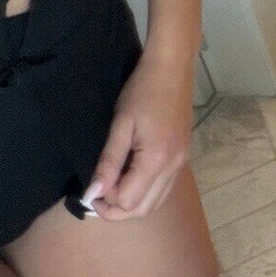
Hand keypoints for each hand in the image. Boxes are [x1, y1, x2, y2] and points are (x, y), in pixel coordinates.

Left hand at [80, 48, 194, 220]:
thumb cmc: (143, 90)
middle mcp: (173, 167)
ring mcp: (181, 163)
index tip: (92, 185)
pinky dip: (146, 193)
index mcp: (156, 160)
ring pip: (156, 202)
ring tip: (112, 186)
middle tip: (97, 193)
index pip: (128, 201)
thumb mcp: (121, 124)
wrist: (173, 66)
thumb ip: (109, 162)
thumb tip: (93, 194)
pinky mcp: (183, 156)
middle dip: (117, 209)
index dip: (106, 199)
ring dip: (132, 204)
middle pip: (144, 209)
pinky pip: (164, 189)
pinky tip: (131, 178)